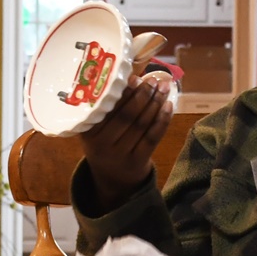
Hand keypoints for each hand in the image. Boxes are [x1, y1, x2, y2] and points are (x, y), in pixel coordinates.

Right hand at [79, 74, 173, 210]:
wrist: (111, 179)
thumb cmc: (105, 143)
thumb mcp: (97, 128)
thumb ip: (108, 107)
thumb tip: (132, 77)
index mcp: (87, 130)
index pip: (108, 107)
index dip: (124, 91)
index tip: (136, 77)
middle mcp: (101, 144)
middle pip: (126, 115)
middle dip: (143, 94)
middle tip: (154, 80)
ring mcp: (119, 154)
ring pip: (141, 124)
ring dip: (155, 103)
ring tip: (164, 87)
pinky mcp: (137, 161)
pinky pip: (152, 137)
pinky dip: (162, 120)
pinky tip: (169, 105)